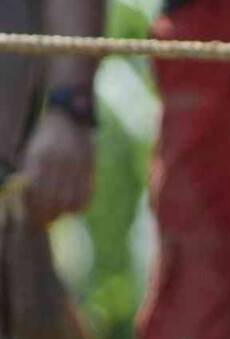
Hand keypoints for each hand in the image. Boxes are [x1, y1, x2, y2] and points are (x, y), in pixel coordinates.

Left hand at [22, 109, 93, 225]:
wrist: (69, 118)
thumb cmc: (47, 139)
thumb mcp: (32, 152)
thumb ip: (31, 175)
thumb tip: (30, 202)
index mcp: (39, 158)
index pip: (36, 194)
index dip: (37, 211)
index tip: (36, 220)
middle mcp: (57, 162)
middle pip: (54, 200)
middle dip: (50, 215)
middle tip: (49, 220)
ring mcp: (76, 165)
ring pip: (71, 201)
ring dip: (66, 212)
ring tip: (62, 214)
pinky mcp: (90, 167)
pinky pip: (87, 194)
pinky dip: (81, 205)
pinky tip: (76, 208)